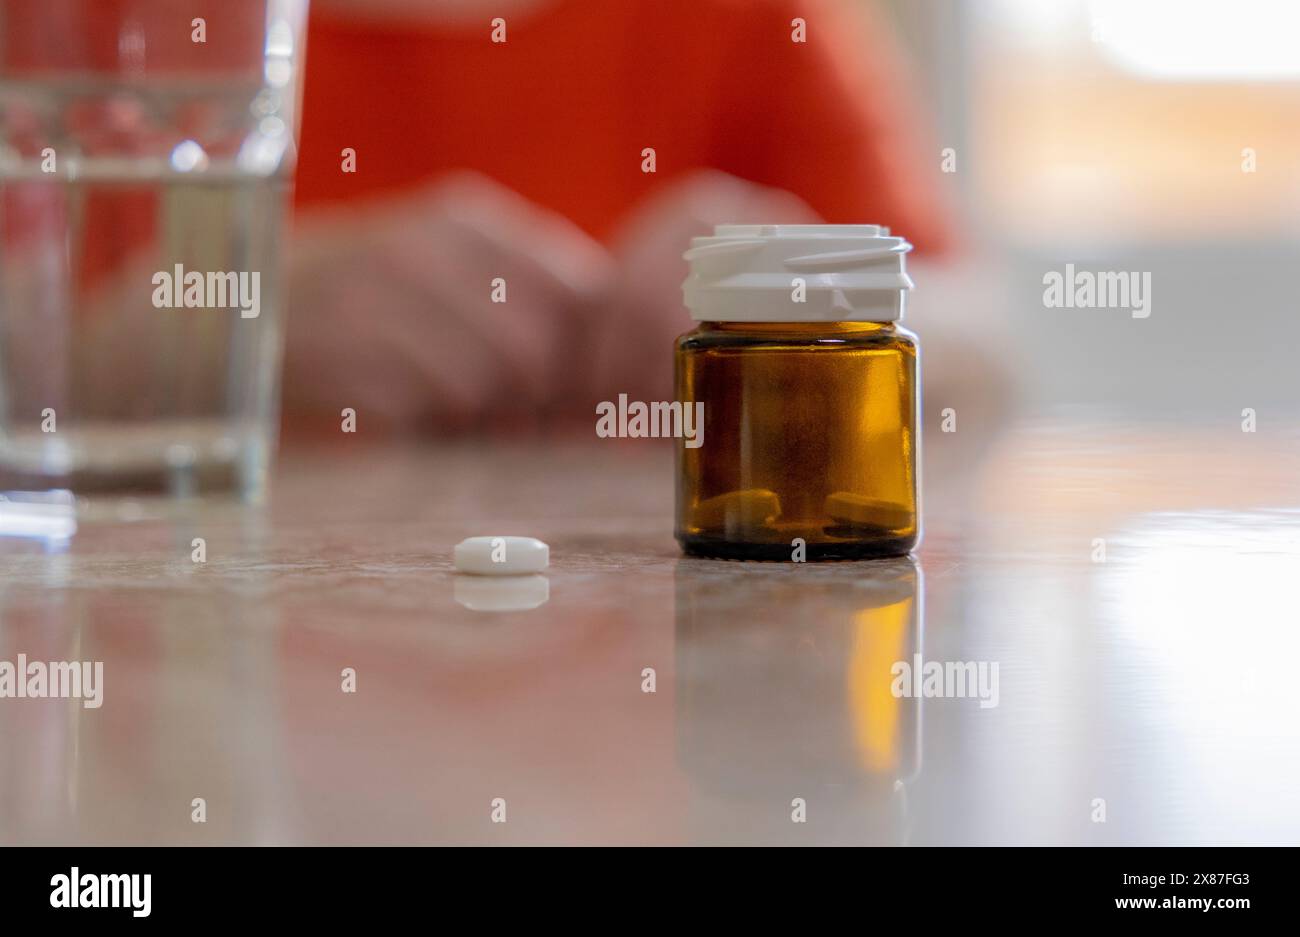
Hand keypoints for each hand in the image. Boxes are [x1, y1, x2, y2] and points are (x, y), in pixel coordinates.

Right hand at [284, 172, 614, 433]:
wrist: (239, 301)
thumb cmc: (368, 291)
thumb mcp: (441, 259)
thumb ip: (522, 291)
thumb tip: (602, 365)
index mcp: (466, 219)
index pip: (578, 288)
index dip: (585, 350)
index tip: (570, 382)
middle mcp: (425, 248)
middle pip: (535, 345)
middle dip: (534, 393)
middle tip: (513, 411)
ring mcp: (378, 299)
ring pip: (482, 383)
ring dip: (477, 412)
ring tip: (451, 405)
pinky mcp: (343, 355)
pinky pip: (423, 410)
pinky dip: (426, 423)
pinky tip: (404, 405)